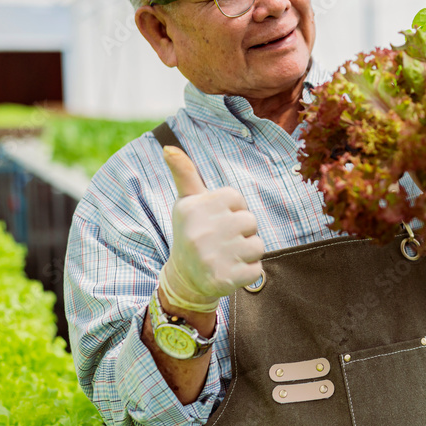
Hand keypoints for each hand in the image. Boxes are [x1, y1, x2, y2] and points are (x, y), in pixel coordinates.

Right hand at [159, 146, 264, 311]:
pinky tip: (229, 272)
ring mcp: (213, 257)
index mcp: (194, 208)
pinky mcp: (226, 279)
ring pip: (258, 245)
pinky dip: (249, 272)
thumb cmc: (193, 232)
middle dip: (242, 232)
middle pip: (250, 221)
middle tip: (221, 241)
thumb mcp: (187, 202)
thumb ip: (184, 173)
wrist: (185, 279)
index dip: (232, 210)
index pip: (237, 198)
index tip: (216, 221)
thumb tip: (168, 146)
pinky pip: (257, 269)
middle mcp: (201, 231)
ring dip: (247, 253)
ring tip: (226, 256)